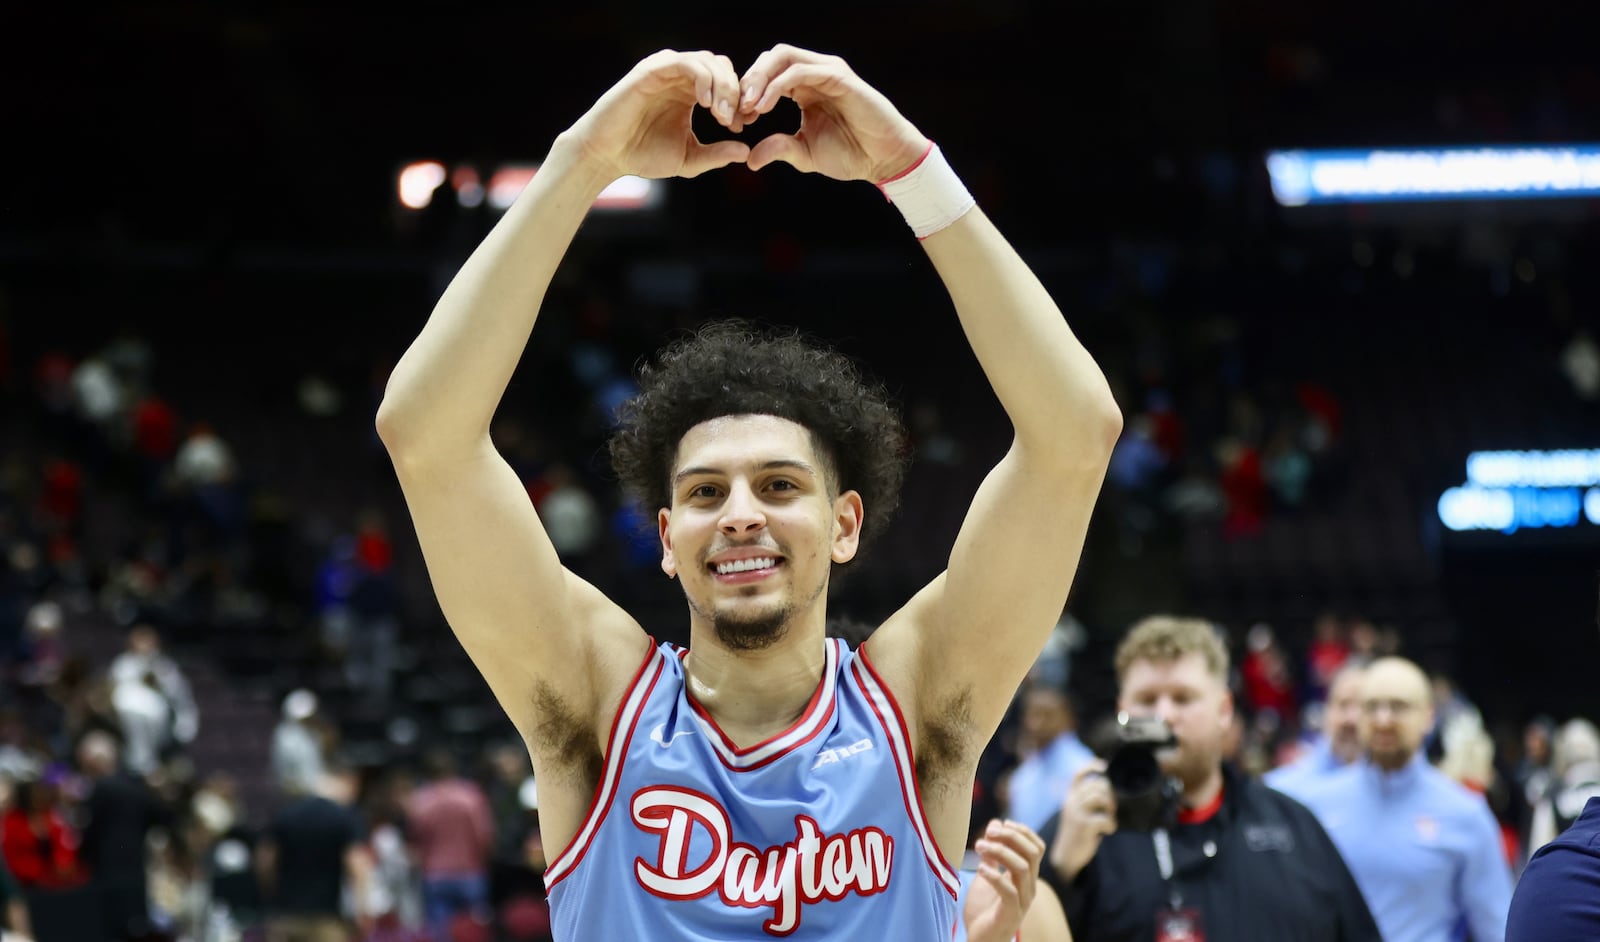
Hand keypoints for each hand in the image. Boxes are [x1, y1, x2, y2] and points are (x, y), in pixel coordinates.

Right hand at [564, 49, 751, 180]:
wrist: (607, 155)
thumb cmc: (643, 155)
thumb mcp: (689, 159)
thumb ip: (716, 155)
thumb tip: (746, 151)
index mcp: (691, 93)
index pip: (726, 84)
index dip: (740, 102)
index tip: (741, 126)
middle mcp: (680, 77)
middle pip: (721, 68)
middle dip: (734, 93)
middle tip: (734, 120)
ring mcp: (665, 71)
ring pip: (707, 61)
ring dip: (721, 86)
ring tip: (720, 115)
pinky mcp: (651, 70)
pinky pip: (685, 62)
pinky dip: (702, 78)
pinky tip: (705, 103)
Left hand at [737, 43, 929, 181]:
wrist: (884, 160)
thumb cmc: (851, 155)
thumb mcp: (805, 154)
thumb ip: (779, 149)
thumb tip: (749, 159)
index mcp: (805, 88)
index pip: (768, 73)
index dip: (747, 93)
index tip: (736, 120)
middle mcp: (815, 74)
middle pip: (772, 57)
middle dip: (749, 80)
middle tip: (737, 108)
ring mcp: (827, 72)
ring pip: (783, 56)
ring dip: (760, 79)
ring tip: (748, 107)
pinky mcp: (839, 77)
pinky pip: (801, 71)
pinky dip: (777, 86)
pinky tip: (764, 107)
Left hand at [964, 819, 1048, 941]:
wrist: (981, 940)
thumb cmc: (984, 909)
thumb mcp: (986, 875)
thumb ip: (991, 854)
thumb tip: (994, 824)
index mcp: (1026, 877)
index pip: (1037, 848)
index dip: (1023, 831)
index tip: (1002, 823)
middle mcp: (1029, 887)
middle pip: (1032, 854)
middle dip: (1011, 837)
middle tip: (989, 831)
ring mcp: (1023, 901)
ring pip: (1022, 868)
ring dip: (1000, 852)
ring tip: (978, 846)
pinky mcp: (1011, 914)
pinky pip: (1009, 891)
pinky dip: (995, 877)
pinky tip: (980, 869)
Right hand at [1048, 760, 1116, 881]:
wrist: (1066, 857)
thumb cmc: (1078, 833)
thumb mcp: (1077, 812)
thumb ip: (1087, 799)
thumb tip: (1108, 786)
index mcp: (1070, 797)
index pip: (1078, 774)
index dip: (1091, 766)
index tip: (1104, 766)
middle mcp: (1072, 802)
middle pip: (1096, 785)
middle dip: (1109, 794)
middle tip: (1111, 808)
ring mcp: (1077, 813)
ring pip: (1100, 798)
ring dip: (1111, 807)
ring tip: (1110, 817)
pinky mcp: (1084, 827)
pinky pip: (1105, 819)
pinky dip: (1111, 825)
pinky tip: (1108, 831)